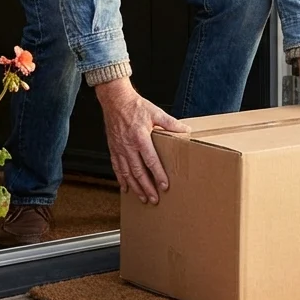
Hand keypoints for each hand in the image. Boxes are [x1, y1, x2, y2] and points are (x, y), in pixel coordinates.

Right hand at [95, 77, 189, 203]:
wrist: (115, 100)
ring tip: (142, 198)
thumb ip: (171, 123)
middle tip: (154, 199)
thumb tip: (186, 129)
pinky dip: (121, 179)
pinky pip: (116, 167)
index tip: (164, 186)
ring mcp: (119, 148)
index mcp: (140, 137)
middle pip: (138, 172)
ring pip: (127, 173)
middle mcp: (128, 146)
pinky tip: (125, 187)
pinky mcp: (113, 148)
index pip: (151, 161)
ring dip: (135, 187)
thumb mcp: (156, 112)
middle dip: (147, 187)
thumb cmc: (135, 106)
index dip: (158, 175)